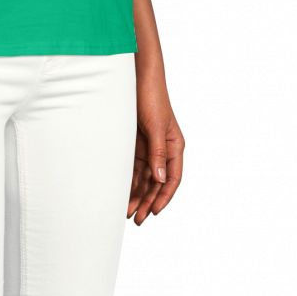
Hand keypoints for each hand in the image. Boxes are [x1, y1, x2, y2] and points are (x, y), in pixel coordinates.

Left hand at [127, 76, 183, 224]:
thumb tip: (160, 179)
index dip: (164, 197)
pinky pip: (133, 166)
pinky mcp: (136, 142)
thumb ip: (158, 153)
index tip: (153, 212)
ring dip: (137, 193)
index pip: (172, 178)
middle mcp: (163, 149)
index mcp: (174, 146)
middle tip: (136, 218)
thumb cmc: (152, 97)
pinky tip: (122, 191)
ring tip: (126, 210)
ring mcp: (149, 146)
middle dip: (147, 200)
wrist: (137, 77)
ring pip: (144, 177)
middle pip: (156, 182)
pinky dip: (129, 179)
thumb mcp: (156, 127)